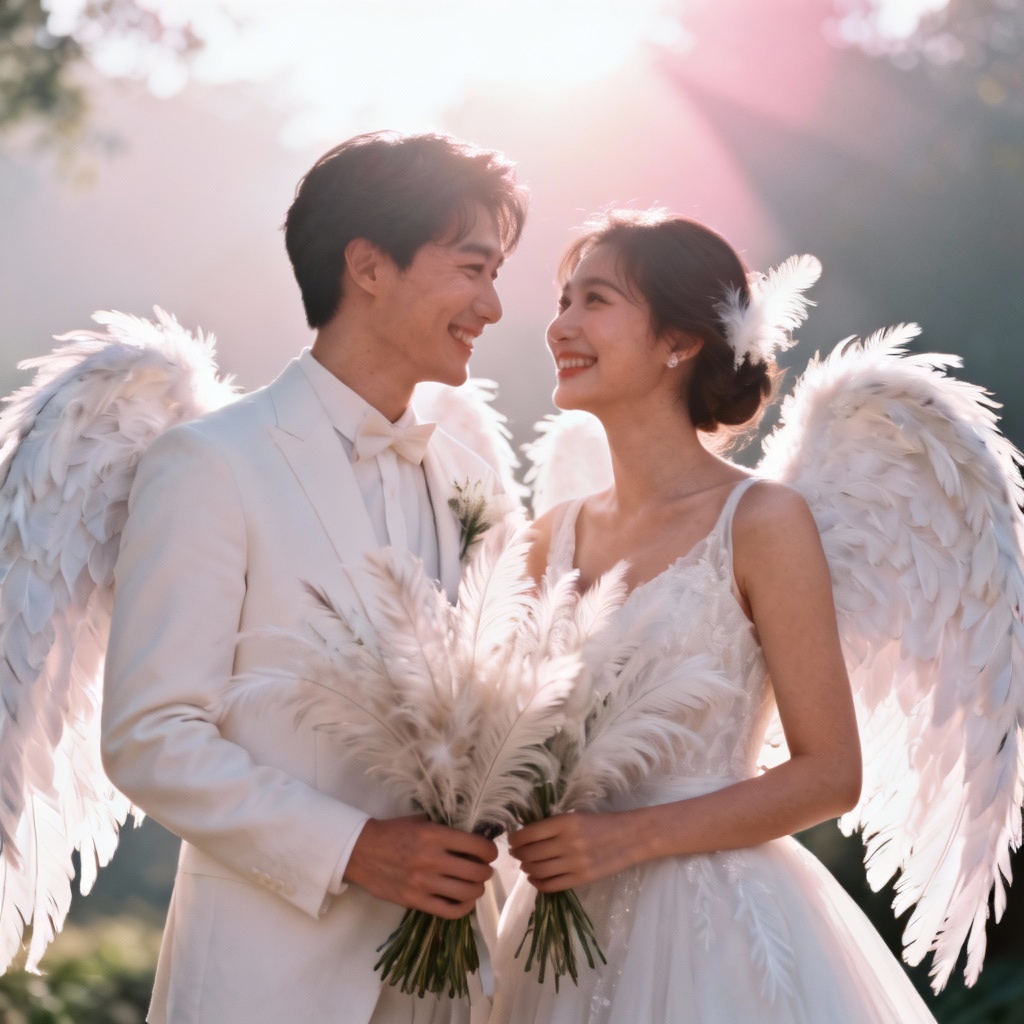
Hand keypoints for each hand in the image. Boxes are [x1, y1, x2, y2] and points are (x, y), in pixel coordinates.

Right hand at [344, 815, 496, 918]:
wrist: (361, 851)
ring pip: (467, 892)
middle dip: (486, 871)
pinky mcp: (415, 902)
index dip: (490, 850)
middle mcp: (432, 860)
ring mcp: (424, 883)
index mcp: (434, 835)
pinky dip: (464, 908)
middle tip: (483, 868)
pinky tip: (465, 900)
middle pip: (477, 872)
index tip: (489, 852)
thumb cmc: (393, 832)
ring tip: (474, 883)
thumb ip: (446, 828)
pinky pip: (450, 911)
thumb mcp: (421, 821)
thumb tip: (474, 834)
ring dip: (477, 888)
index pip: (477, 846)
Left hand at [507, 811, 639, 891]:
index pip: (528, 834)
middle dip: (518, 854)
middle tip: (516, 852)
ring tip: (525, 864)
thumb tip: (526, 835)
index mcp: (565, 823)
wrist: (630, 837)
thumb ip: (553, 826)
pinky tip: (535, 878)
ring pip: (538, 871)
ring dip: (526, 868)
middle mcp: (567, 843)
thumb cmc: (601, 822)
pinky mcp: (581, 879)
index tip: (512, 839)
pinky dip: (538, 883)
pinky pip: (551, 885)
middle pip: (530, 854)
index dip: (515, 839)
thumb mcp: (576, 816)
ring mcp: (574, 863)